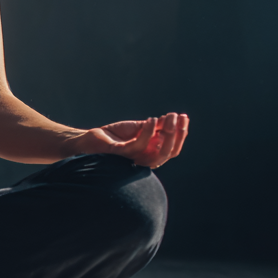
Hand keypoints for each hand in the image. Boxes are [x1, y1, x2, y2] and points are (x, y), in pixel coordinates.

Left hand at [73, 112, 188, 167]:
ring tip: (169, 117)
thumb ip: (155, 127)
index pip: (172, 149)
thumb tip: (173, 119)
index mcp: (151, 155)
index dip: (181, 135)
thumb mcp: (139, 128)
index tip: (185, 117)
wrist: (92, 140)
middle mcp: (145, 160)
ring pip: (158, 152)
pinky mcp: (122, 154)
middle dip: (178, 134)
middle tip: (179, 117)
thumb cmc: (116, 135)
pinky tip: (152, 120)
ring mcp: (134, 159)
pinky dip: (148, 132)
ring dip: (167, 134)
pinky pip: (138, 145)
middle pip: (169, 152)